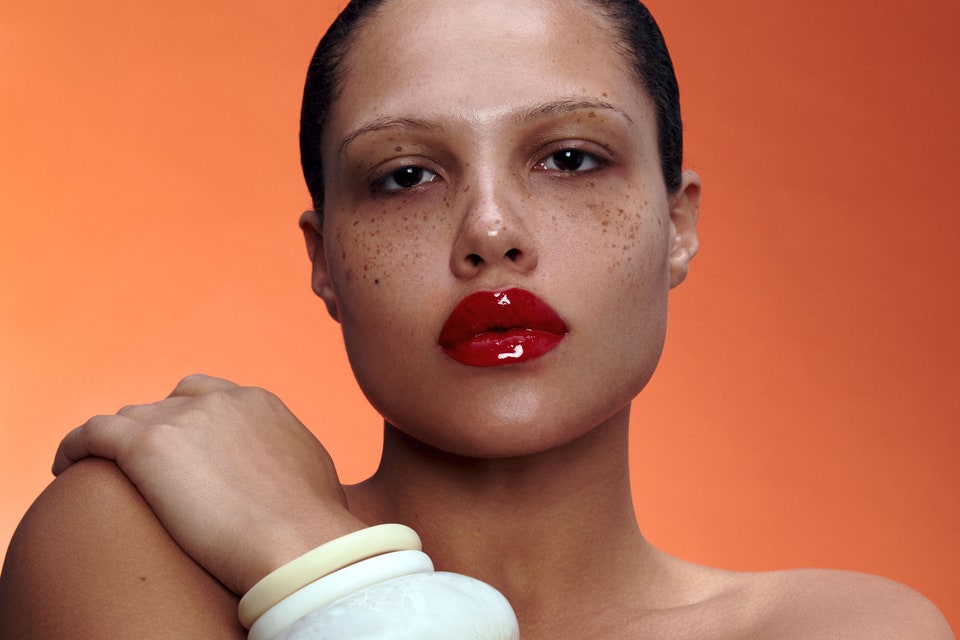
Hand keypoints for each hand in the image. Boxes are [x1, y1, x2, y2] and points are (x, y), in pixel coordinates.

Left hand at [53, 374, 366, 594]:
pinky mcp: (147, 445)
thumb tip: (285, 471)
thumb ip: (287, 456)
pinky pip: (92, 433)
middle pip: (171, 404)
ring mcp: (183, 418)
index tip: (187, 457)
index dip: (195, 426)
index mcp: (260, 404)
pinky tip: (67, 467)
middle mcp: (221, 399)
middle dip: (162, 431)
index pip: (212, 398)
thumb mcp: (312, 472)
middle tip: (155, 473)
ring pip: (132, 420)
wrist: (301, 544)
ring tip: (108, 478)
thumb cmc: (314, 525)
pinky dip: (76, 447)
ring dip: (122, 446)